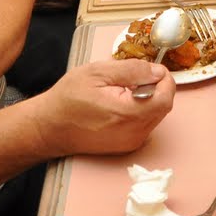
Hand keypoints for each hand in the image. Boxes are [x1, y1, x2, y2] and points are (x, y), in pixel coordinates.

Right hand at [37, 60, 175, 155]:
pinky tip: (121, 104)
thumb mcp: (98, 72)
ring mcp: (131, 142)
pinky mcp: (127, 146)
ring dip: (149, 99)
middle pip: (164, 106)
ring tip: (124, 90)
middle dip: (157, 88)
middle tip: (135, 77)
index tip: (152, 69)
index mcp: (128, 113)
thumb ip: (133, 70)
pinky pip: (146, 124)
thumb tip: (157, 71)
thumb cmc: (68, 99)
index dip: (164, 79)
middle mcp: (134, 133)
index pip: (166, 97)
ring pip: (156, 115)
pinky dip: (141, 110)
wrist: (49, 128)